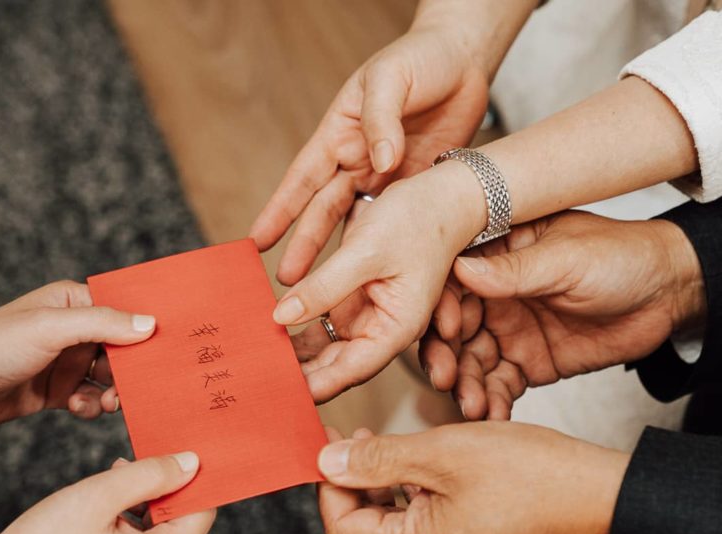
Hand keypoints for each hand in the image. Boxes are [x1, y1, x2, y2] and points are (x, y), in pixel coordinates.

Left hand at [0, 280, 155, 425]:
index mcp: (74, 302)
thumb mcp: (52, 328)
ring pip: (111, 378)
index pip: (124, 311)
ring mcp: (67, 362)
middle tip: (140, 386)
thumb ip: (102, 324)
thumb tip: (149, 324)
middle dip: (134, 369)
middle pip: (123, 349)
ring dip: (115, 392)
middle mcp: (74, 330)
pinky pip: (90, 399)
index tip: (170, 347)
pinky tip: (79, 408)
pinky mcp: (58, 391)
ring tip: (109, 402)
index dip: (147, 328)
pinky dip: (92, 406)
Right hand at [0, 452, 213, 533]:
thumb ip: (152, 474)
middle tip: (124, 472)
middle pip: (185, 532)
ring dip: (146, 517)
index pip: (202, 513)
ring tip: (108, 497)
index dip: (188, 481)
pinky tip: (105, 525)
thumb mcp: (99, 494)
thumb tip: (192, 462)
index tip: (166, 459)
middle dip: (161, 497)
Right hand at [250, 3, 489, 284]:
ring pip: (353, 223)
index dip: (279, 210)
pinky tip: (368, 274)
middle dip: (304, 246)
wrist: (465, 57)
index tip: (256, 240)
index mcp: (339, 133)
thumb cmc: (420, 58)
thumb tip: (379, 163)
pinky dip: (377, 247)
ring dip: (337, 255)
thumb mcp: (392, 78)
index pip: (302, 178)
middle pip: (323, 210)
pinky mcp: (410, 186)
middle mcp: (355, 159)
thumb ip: (382, 119)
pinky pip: (390, 222)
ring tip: (320, 288)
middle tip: (285, 282)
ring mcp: (382, 176)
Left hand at [280, 163, 485, 401]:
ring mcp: (367, 314)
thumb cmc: (419, 219)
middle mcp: (383, 328)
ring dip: (293, 354)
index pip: (353, 370)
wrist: (441, 193)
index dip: (317, 385)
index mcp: (398, 327)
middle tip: (258, 383)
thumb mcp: (366, 251)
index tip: (283, 396)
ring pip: (324, 346)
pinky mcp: (353, 297)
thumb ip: (324, 286)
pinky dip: (295, 324)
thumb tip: (281, 316)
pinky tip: (265, 330)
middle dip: (300, 375)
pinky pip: (319, 319)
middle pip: (336, 364)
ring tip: (254, 362)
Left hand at [316, 423, 628, 533]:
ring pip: (394, 522)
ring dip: (382, 481)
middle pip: (366, 528)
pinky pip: (422, 523)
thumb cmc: (530, 474)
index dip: (329, 485)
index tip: (329, 446)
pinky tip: (419, 460)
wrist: (598, 494)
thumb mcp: (440, 454)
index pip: (343, 528)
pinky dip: (411, 490)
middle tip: (354, 437)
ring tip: (386, 441)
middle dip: (354, 480)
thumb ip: (377, 460)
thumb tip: (327, 464)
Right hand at [420, 211, 705, 419]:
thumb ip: (515, 270)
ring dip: (466, 385)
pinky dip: (492, 402)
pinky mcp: (529, 363)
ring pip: (472, 362)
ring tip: (472, 407)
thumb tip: (461, 269)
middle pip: (454, 328)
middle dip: (445, 355)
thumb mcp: (567, 258)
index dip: (443, 307)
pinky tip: (491, 416)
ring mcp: (510, 331)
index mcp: (499, 256)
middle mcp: (496, 295)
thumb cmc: (623, 256)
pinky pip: (500, 386)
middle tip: (446, 378)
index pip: (454, 281)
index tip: (449, 329)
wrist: (672, 292)